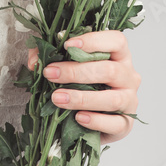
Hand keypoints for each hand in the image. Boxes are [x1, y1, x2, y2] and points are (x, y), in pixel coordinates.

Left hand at [27, 31, 141, 144]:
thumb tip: (34, 62)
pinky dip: (96, 121)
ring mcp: (130, 100)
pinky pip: (115, 123)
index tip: (67, 45)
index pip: (116, 41)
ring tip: (57, 98)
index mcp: (119, 55)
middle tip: (51, 74)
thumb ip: (48, 56)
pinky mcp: (126, 124)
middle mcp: (128, 76)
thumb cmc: (80, 84)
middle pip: (110, 70)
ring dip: (82, 98)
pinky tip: (78, 118)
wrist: (89, 120)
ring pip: (112, 98)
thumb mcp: (64, 64)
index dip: (93, 41)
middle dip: (76, 72)